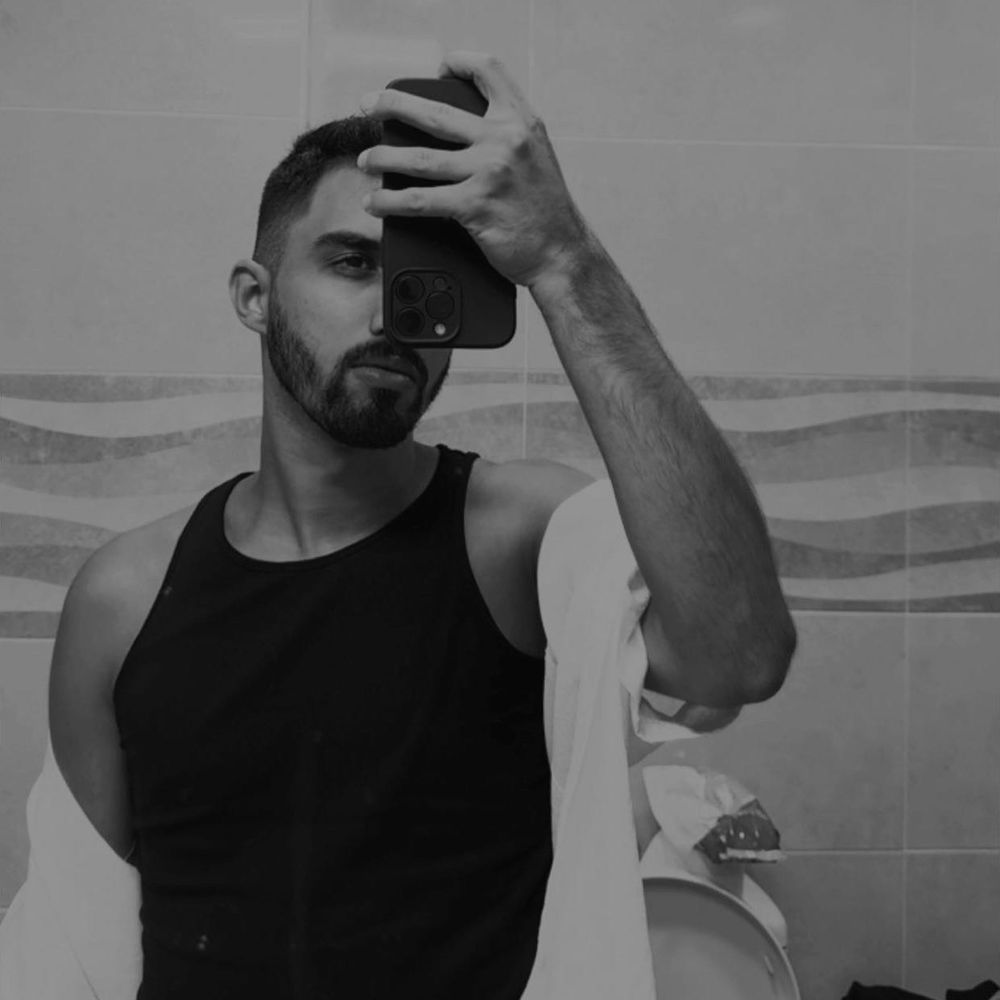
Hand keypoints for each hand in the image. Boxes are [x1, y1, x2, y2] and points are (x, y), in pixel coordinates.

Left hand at [356, 50, 588, 287]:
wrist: (562, 253)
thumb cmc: (545, 210)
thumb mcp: (536, 156)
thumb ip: (506, 136)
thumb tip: (464, 128)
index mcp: (521, 121)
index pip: (487, 69)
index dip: (458, 61)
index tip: (436, 70)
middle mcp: (504, 140)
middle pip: (435, 111)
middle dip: (392, 104)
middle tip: (368, 105)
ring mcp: (489, 172)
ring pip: (420, 157)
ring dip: (383, 157)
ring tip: (365, 160)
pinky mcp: (475, 206)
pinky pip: (421, 200)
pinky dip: (391, 201)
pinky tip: (376, 203)